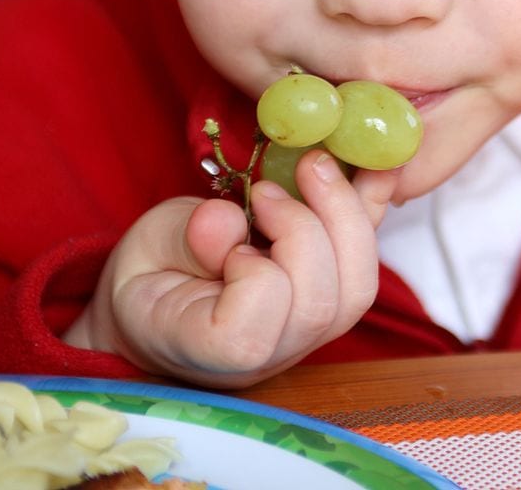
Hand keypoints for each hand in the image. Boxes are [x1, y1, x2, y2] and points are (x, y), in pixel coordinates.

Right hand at [64, 150, 397, 387]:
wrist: (163, 298)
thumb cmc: (150, 275)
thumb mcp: (147, 248)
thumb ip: (183, 239)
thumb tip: (227, 221)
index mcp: (211, 352)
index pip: (255, 329)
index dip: (255, 273)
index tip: (232, 231)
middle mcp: (273, 354)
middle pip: (324, 305)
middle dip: (313, 225)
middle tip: (278, 181)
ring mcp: (310, 333)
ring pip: (358, 286)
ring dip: (345, 213)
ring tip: (314, 167)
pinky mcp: (333, 298)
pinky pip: (366, 260)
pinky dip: (372, 209)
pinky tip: (373, 166)